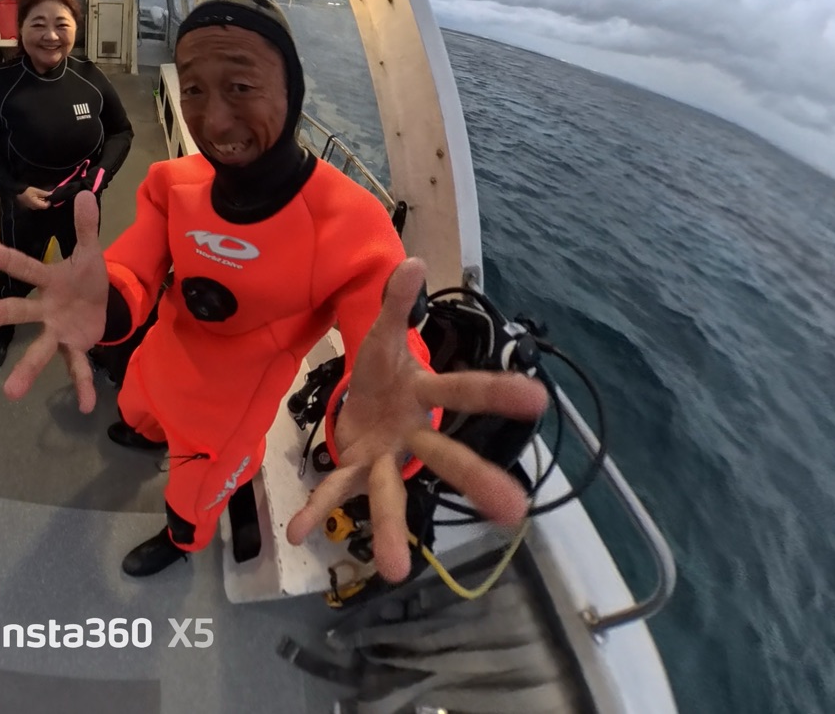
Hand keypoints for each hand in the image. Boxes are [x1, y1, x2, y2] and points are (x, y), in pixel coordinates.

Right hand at [0, 190, 109, 411]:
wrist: (102, 302)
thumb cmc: (85, 277)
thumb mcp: (90, 251)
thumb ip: (86, 227)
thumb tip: (85, 193)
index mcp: (50, 281)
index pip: (26, 267)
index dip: (4, 259)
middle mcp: (46, 309)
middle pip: (22, 311)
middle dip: (2, 313)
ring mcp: (58, 331)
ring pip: (40, 350)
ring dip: (26, 370)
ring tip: (10, 394)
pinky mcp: (75, 347)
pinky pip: (76, 367)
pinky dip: (81, 385)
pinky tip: (83, 406)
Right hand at [17, 187, 52, 210]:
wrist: (17, 192)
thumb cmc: (26, 191)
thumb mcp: (36, 190)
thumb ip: (44, 193)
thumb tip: (51, 194)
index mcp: (36, 204)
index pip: (46, 206)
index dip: (49, 202)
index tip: (48, 197)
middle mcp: (35, 207)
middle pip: (43, 206)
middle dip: (45, 200)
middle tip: (43, 194)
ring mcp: (32, 207)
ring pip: (40, 205)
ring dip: (41, 200)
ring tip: (39, 194)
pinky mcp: (30, 206)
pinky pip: (36, 204)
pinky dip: (38, 201)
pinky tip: (35, 196)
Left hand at [286, 258, 548, 582]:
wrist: (361, 396)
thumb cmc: (383, 368)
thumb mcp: (382, 332)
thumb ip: (395, 303)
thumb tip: (411, 262)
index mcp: (422, 394)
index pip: (463, 391)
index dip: (497, 392)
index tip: (538, 399)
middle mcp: (411, 434)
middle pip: (444, 456)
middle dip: (475, 479)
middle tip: (514, 509)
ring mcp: (383, 457)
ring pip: (392, 495)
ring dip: (393, 532)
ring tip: (396, 572)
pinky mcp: (353, 468)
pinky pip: (334, 491)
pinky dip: (316, 511)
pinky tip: (297, 532)